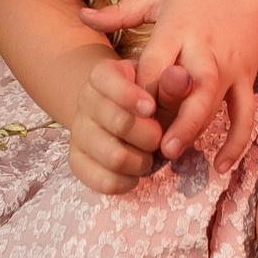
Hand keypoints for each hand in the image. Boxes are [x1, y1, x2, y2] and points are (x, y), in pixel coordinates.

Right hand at [69, 54, 174, 193]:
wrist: (121, 116)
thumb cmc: (147, 99)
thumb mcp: (160, 85)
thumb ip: (171, 85)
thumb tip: (180, 78)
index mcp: (102, 76)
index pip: (105, 79)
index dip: (130, 96)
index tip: (152, 108)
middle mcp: (85, 101)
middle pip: (119, 123)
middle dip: (150, 136)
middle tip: (160, 137)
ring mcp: (78, 132)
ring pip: (114, 156)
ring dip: (142, 162)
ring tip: (149, 156)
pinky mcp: (77, 161)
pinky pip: (103, 181)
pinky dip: (127, 182)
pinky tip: (135, 173)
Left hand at [79, 0, 257, 164]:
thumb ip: (121, 12)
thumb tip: (81, 16)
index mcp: (179, 28)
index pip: (157, 60)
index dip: (142, 85)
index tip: (126, 109)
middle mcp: (204, 49)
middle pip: (191, 82)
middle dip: (174, 111)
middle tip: (154, 140)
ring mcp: (228, 67)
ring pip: (215, 99)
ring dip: (195, 127)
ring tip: (172, 153)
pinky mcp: (246, 80)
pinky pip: (245, 114)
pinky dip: (236, 141)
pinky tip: (221, 166)